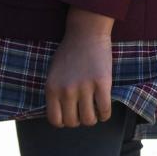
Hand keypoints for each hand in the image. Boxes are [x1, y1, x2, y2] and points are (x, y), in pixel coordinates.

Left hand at [45, 7, 113, 127]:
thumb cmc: (69, 52)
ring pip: (89, 120)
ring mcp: (84, 88)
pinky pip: (104, 110)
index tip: (70, 114)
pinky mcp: (102, 84)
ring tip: (94, 109)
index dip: (64, 121)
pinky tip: (104, 109)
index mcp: (52, 88)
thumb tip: (61, 113)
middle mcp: (66, 91)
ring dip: (93, 118)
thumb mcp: (53, 73)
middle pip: (72, 122)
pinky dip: (105, 114)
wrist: (86, 33)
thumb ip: (55, 92)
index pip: (55, 120)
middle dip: (79, 120)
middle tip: (84, 111)